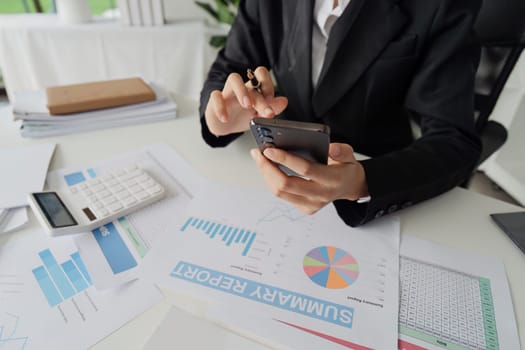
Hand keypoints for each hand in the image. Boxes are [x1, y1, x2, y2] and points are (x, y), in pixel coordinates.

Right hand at [205, 66, 288, 135]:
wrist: (224, 127)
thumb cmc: (242, 117)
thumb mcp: (259, 116)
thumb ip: (271, 108)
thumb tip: (284, 101)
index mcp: (253, 89)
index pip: (262, 75)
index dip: (268, 85)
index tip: (271, 101)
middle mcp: (241, 88)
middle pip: (250, 80)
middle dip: (260, 97)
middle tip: (266, 112)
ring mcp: (228, 92)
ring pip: (233, 78)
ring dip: (242, 91)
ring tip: (247, 105)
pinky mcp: (215, 101)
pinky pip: (215, 96)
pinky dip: (220, 107)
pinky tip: (225, 118)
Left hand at [251, 143, 368, 213]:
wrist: (350, 187)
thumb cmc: (345, 168)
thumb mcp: (350, 155)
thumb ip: (341, 151)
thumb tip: (330, 148)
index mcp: (332, 180)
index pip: (305, 170)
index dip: (285, 159)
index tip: (269, 150)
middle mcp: (321, 195)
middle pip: (286, 184)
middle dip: (268, 168)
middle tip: (258, 153)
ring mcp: (311, 204)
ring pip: (280, 192)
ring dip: (267, 175)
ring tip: (260, 159)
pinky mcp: (305, 208)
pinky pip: (283, 195)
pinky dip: (272, 181)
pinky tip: (268, 169)